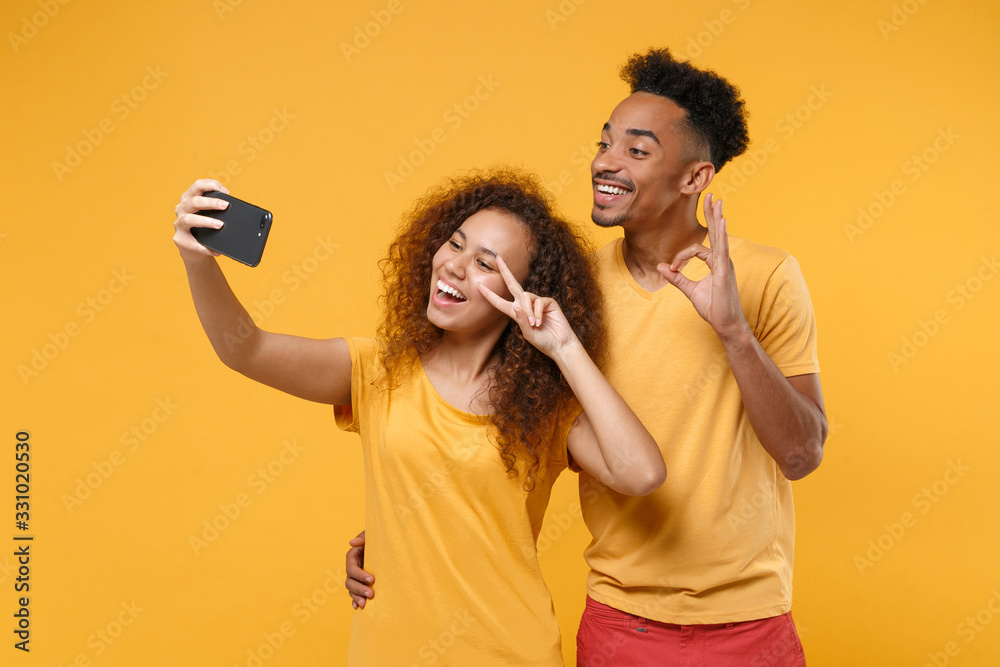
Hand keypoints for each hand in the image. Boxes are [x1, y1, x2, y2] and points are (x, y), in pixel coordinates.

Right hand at [172, 178, 229, 261]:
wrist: (195, 250)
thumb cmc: (205, 229)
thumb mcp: (210, 215)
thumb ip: (217, 209)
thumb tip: (237, 209)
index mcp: (189, 199)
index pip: (197, 185)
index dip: (210, 184)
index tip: (225, 191)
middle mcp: (181, 209)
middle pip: (194, 201)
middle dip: (211, 202)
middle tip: (225, 206)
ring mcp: (178, 224)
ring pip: (189, 219)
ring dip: (206, 221)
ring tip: (220, 225)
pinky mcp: (180, 239)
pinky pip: (193, 243)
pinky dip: (206, 247)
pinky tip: (216, 251)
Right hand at [345, 530, 373, 609]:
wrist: (386, 546)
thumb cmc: (379, 539)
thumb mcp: (371, 535)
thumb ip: (363, 537)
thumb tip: (352, 542)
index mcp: (353, 556)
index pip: (351, 568)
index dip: (360, 575)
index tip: (372, 580)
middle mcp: (352, 568)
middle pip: (349, 581)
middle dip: (359, 589)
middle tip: (371, 595)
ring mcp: (355, 577)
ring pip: (351, 589)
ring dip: (356, 597)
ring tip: (365, 604)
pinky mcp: (360, 584)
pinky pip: (354, 594)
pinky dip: (354, 601)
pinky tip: (357, 607)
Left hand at [477, 256, 579, 359]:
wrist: (560, 344)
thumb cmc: (543, 341)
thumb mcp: (527, 333)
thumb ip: (521, 320)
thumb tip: (516, 306)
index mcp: (516, 313)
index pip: (500, 302)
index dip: (489, 295)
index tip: (478, 286)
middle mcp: (525, 304)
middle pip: (513, 284)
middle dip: (505, 271)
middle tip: (498, 259)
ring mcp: (537, 301)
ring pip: (525, 297)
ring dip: (528, 311)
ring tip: (534, 324)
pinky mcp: (548, 301)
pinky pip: (538, 302)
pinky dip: (537, 313)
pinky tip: (540, 322)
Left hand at [656, 193, 749, 339]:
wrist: (725, 324)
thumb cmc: (713, 308)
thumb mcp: (690, 291)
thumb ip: (676, 278)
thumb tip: (660, 267)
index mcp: (715, 263)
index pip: (696, 249)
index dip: (681, 256)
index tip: (673, 269)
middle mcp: (722, 260)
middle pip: (716, 232)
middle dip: (712, 214)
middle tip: (710, 195)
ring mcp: (725, 265)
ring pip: (720, 237)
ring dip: (717, 218)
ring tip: (717, 201)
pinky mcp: (725, 271)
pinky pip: (723, 250)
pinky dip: (722, 235)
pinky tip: (722, 221)